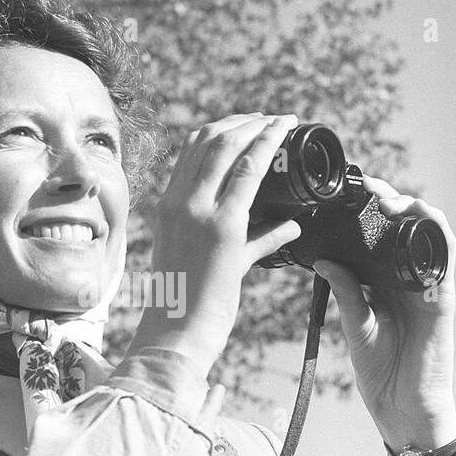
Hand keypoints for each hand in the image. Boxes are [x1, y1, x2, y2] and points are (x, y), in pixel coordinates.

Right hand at [126, 114, 303, 377]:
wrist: (175, 335)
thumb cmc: (191, 304)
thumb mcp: (213, 260)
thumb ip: (250, 238)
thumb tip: (287, 227)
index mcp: (168, 205)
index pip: (193, 149)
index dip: (225, 127)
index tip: (251, 124)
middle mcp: (178, 202)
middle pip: (211, 138)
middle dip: (246, 121)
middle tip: (274, 121)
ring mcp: (198, 214)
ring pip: (229, 149)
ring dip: (260, 128)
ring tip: (284, 124)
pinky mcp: (223, 230)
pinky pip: (249, 176)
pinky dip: (269, 149)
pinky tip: (286, 140)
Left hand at [313, 175, 455, 452]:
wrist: (403, 409)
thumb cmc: (382, 372)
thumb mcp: (355, 327)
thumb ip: (345, 292)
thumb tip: (322, 259)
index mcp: (383, 283)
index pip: (376, 236)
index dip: (363, 211)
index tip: (340, 196)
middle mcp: (407, 278)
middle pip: (402, 226)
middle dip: (385, 198)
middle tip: (361, 187)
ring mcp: (427, 285)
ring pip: (428, 231)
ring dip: (410, 206)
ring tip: (385, 197)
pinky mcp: (443, 296)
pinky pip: (446, 254)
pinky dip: (435, 229)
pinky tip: (418, 214)